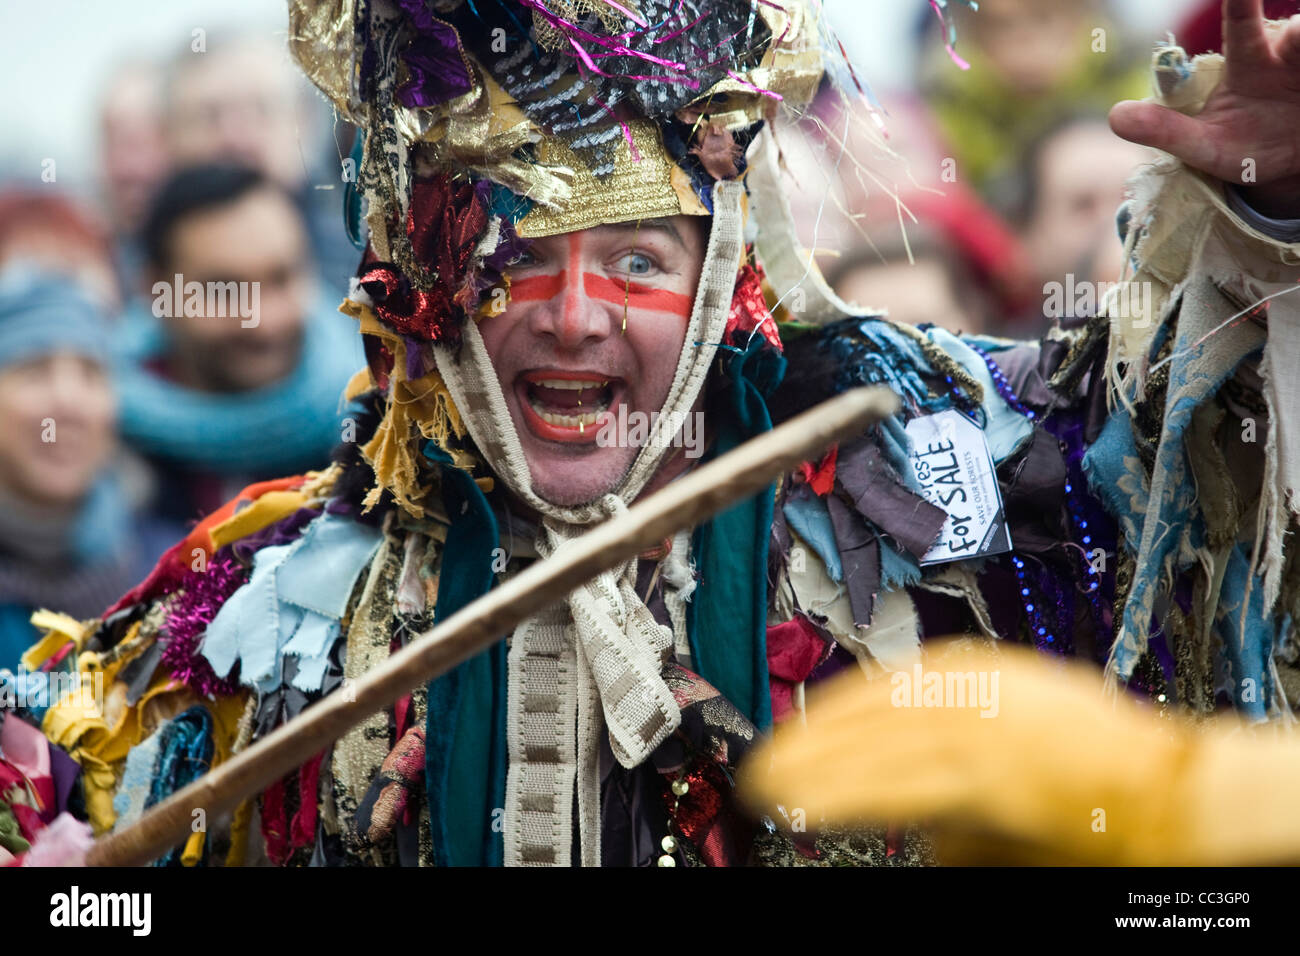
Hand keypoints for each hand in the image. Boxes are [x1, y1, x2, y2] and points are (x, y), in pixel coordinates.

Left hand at [1109, 0, 1299, 217]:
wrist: (1288, 165)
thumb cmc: (1243, 144)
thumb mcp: (1204, 145)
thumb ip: (1165, 131)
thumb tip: (1114, 116)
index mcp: (1249, 62)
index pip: (1242, 26)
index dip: (1242, 2)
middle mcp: (1286, 54)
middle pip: (1299, 33)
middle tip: (1297, 32)